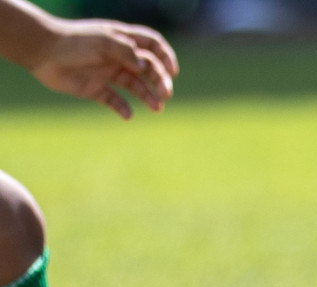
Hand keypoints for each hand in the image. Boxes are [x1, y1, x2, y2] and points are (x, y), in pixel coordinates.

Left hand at [24, 16, 178, 118]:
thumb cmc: (73, 42)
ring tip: (156, 108)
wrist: (42, 52)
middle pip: (148, 70)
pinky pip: (115, 101)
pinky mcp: (97, 89)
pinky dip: (123, 109)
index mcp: (122, 41)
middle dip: (160, 81)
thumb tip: (146, 66)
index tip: (172, 71)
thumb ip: (126, 52)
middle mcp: (118, 57)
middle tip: (165, 94)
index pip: (152, 46)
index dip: (166, 57)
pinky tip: (127, 115)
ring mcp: (108, 74)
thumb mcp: (102, 42)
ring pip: (136, 87)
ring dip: (148, 97)